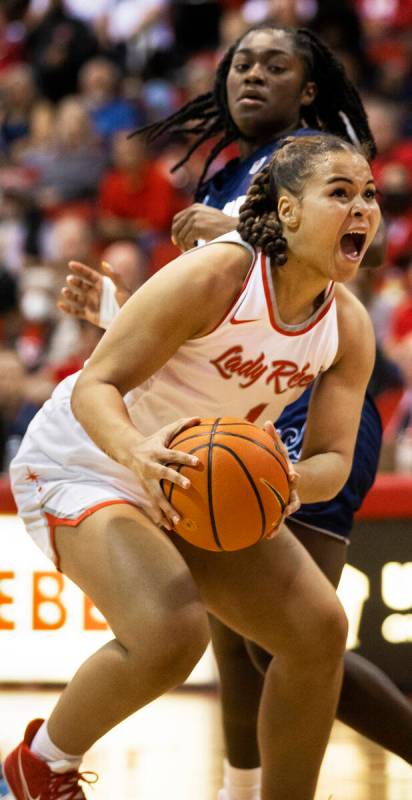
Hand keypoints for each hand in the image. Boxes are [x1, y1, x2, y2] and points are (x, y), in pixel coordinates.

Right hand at [57, 261, 131, 325]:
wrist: (126, 321)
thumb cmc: (127, 304)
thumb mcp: (123, 289)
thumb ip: (115, 276)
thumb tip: (103, 263)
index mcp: (102, 284)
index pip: (88, 274)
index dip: (80, 269)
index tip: (71, 264)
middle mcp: (95, 292)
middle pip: (81, 285)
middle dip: (74, 281)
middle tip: (70, 279)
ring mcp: (91, 303)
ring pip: (76, 297)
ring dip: (69, 294)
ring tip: (65, 291)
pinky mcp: (89, 315)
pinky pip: (76, 311)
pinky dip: (68, 309)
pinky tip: (60, 305)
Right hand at [128, 417, 200, 529]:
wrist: (128, 451)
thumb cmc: (152, 441)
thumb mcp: (164, 431)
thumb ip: (182, 425)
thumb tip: (200, 418)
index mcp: (158, 452)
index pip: (174, 454)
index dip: (185, 457)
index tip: (197, 462)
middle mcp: (151, 466)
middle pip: (164, 474)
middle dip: (176, 480)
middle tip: (189, 486)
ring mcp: (147, 480)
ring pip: (157, 496)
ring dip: (166, 509)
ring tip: (178, 522)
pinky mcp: (145, 489)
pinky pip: (153, 505)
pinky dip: (159, 516)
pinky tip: (169, 528)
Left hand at [171, 204, 236, 250]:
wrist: (236, 230)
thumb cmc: (224, 228)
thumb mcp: (208, 220)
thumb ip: (196, 222)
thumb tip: (179, 234)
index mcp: (195, 207)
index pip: (177, 219)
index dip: (175, 231)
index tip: (177, 242)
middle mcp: (193, 210)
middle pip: (176, 228)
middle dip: (178, 240)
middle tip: (183, 249)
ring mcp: (195, 218)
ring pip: (181, 236)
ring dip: (184, 246)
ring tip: (191, 251)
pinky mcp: (197, 227)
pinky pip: (186, 241)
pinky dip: (189, 248)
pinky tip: (195, 250)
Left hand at [263, 420, 300, 537]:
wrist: (305, 482)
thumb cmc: (285, 464)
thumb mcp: (282, 452)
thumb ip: (275, 440)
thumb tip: (267, 422)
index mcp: (293, 477)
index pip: (296, 476)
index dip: (295, 475)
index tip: (294, 475)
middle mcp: (293, 492)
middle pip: (294, 499)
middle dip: (291, 504)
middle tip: (287, 508)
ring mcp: (289, 503)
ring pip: (285, 516)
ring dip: (280, 524)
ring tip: (272, 534)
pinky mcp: (283, 511)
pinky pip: (277, 521)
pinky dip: (272, 528)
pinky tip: (264, 538)